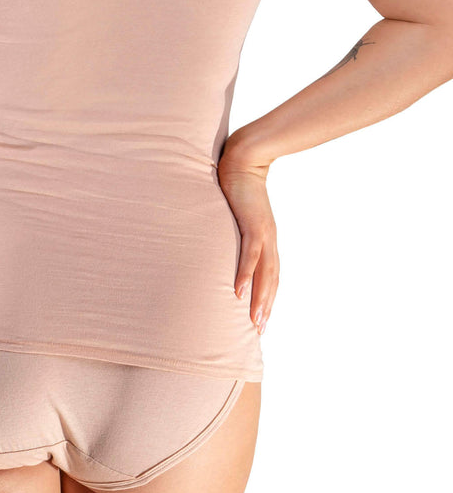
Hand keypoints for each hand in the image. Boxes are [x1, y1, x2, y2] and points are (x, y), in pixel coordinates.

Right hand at [217, 143, 278, 335]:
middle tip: (260, 331)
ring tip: (254, 321)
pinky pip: (250, 255)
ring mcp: (262, 234)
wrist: (242, 161)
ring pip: (264, 274)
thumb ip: (234, 229)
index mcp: (266, 239)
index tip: (261, 318)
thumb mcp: (237, 214)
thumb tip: (221, 240)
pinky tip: (238, 291)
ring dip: (259, 299)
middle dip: (266, 306)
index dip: (267, 296)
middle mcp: (268, 241)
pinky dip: (245, 274)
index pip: (270, 274)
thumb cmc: (237, 186)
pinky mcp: (252, 225)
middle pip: (271, 280)